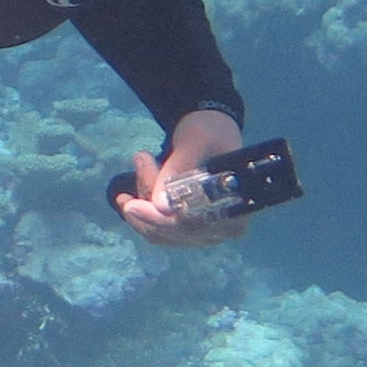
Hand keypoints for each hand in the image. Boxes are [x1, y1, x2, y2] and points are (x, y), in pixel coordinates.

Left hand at [115, 108, 251, 247]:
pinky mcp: (186, 231)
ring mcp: (204, 233)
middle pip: (172, 230)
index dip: (160, 220)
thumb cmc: (212, 133)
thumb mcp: (197, 141)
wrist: (211, 133)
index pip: (193, 226)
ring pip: (158, 231)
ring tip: (142, 160)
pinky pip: (154, 230)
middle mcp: (222, 230)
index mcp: (236, 212)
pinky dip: (140, 209)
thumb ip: (180, 168)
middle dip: (148, 196)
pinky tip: (130, 190)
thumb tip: (160, 205)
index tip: (131, 204)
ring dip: (142, 199)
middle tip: (141, 158)